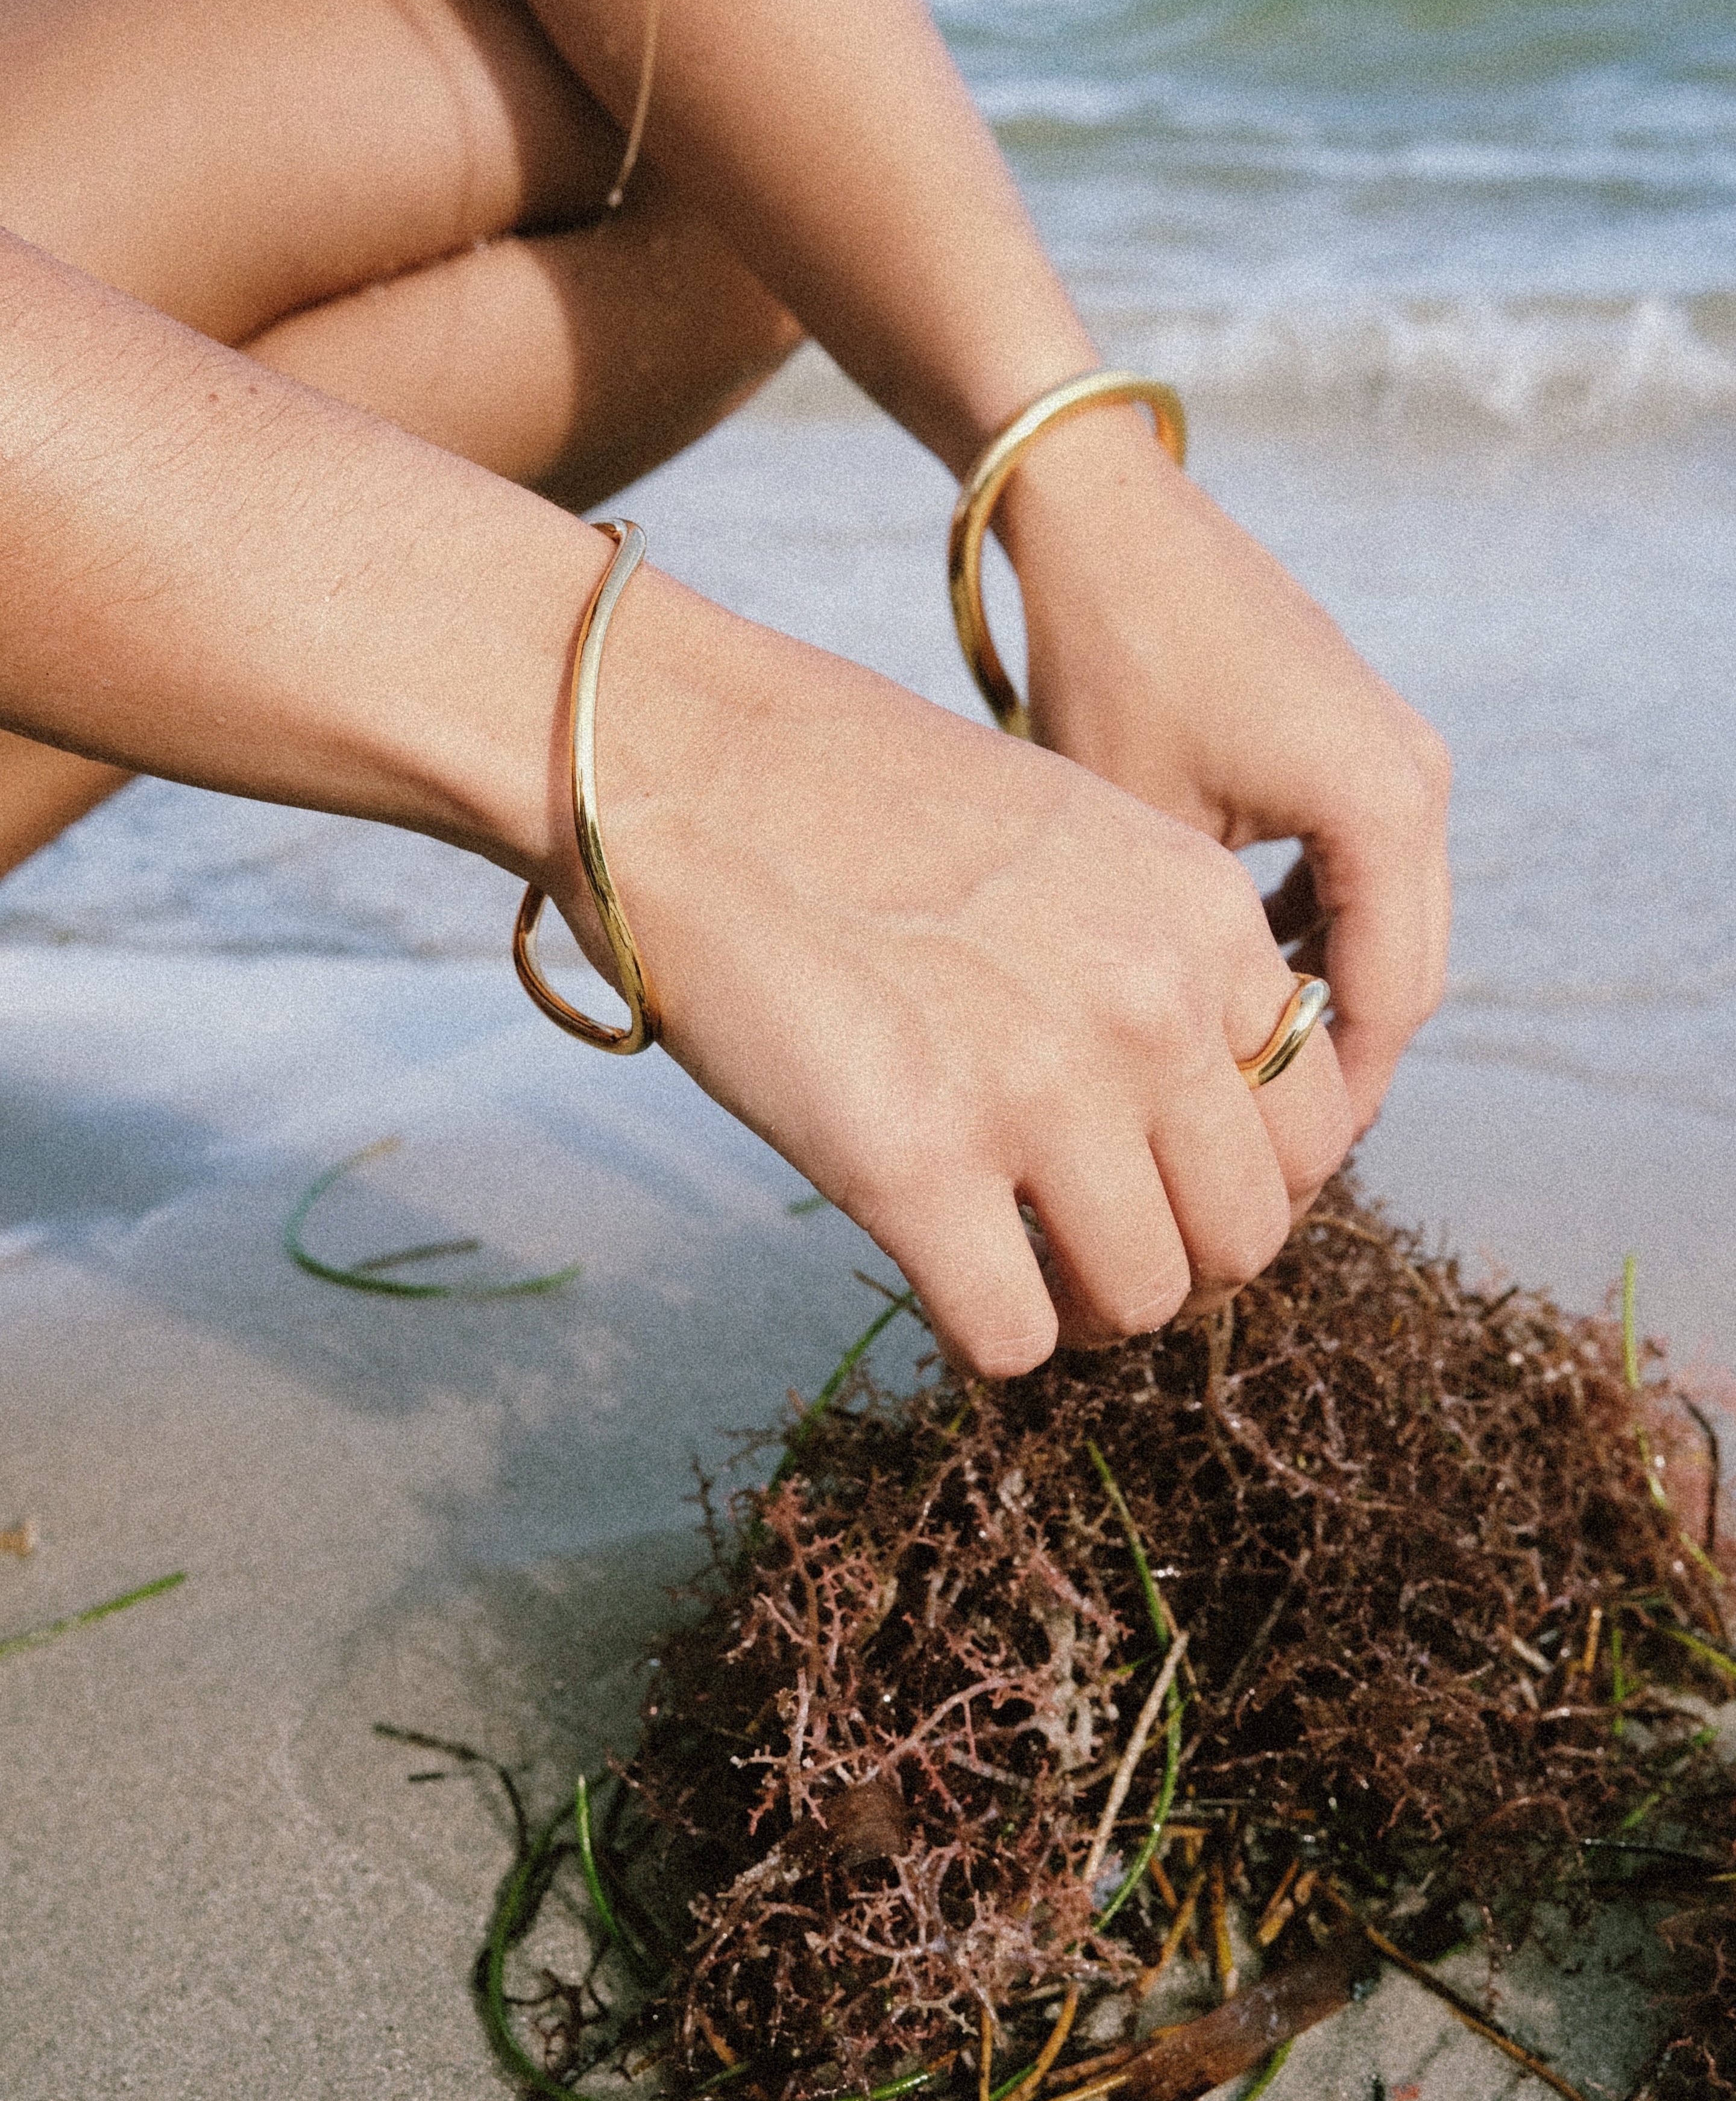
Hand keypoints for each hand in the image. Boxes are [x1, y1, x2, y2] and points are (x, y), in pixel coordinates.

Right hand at [555, 569, 1354, 1374]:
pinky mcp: (912, 1161)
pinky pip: (1010, 1337)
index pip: (1316, 1125)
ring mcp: (1037, 1087)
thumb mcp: (1073, 838)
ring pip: (1140, 1301)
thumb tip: (1190, 1105)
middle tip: (1096, 1254)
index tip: (1172, 1191)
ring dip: (1082, 1308)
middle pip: (1246, 1234)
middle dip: (1178, 1268)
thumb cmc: (853, 796)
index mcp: (1203, 916)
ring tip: (1018, 1267)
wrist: (681, 762)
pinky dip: (985, 1336)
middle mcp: (1149, 1004)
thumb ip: (1159, 958)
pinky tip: (941, 1277)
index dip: (1245, 1184)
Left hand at [997, 406, 1451, 1137]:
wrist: (1102, 513)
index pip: (1385, 1004)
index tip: (1263, 1175)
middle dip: (1330, 1067)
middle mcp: (1413, 780)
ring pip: (1382, 925)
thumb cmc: (1105, 658)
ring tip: (1234, 1083)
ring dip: (1319, 1002)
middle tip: (1247, 1150)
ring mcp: (1394, 753)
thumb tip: (1184, 1081)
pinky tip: (1231, 982)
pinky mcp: (1355, 738)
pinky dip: (1307, 935)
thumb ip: (1183, 953)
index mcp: (1379, 806)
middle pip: (1401, 974)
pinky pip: (1355, 871)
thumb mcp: (1134, 829)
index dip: (1327, 1103)